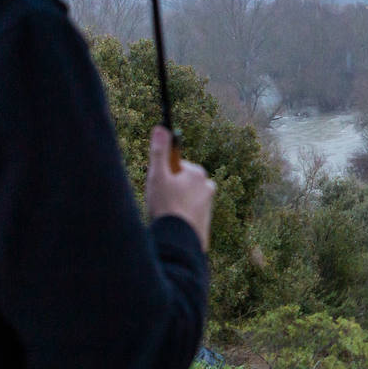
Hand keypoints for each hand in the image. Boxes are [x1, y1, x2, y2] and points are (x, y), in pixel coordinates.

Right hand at [145, 126, 216, 251]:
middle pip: (180, 183)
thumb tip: (161, 127)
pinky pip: (188, 213)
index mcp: (198, 173)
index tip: (159, 187)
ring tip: (167, 215)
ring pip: (184, 198)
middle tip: (160, 202)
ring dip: (174, 204)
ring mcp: (208, 204)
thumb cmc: (167, 206)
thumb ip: (159, 151)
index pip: (175, 168)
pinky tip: (174, 224)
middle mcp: (207, 187)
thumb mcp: (158, 176)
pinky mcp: (206, 220)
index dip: (163, 177)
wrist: (179, 241)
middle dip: (169, 190)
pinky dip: (180, 217)